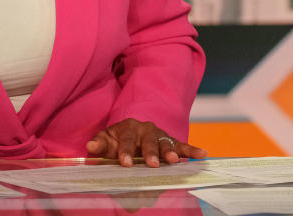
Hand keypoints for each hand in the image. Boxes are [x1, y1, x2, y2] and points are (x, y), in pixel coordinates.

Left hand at [86, 118, 207, 167]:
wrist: (130, 132)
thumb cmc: (116, 140)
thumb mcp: (105, 140)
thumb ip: (98, 144)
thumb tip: (89, 147)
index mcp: (128, 128)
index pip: (126, 141)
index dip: (125, 152)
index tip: (126, 164)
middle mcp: (145, 129)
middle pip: (148, 140)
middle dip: (150, 152)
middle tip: (151, 163)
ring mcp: (159, 135)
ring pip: (165, 142)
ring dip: (170, 150)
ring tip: (173, 160)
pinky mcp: (170, 141)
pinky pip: (182, 145)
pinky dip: (192, 149)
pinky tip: (202, 153)